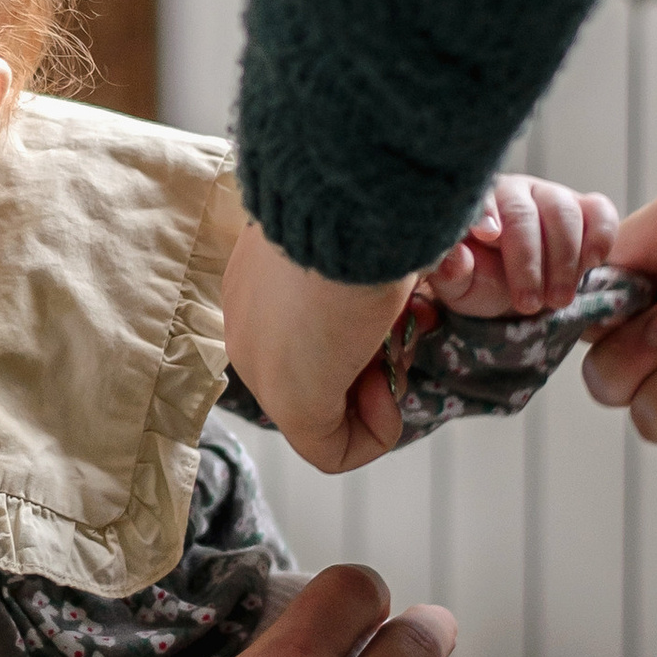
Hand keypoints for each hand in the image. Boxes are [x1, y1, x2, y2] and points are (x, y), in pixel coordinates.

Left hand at [223, 220, 414, 471]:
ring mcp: (262, 366)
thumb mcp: (363, 235)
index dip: (367, 330)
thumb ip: (361, 272)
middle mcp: (248, 322)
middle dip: (376, 361)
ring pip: (326, 412)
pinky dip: (376, 434)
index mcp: (259, 279)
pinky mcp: (290, 400)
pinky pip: (332, 452)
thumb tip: (398, 301)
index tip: (402, 303)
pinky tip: (390, 392)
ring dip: (382, 391)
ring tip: (400, 346)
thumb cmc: (364, 205)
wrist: (347, 204)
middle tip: (407, 327)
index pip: (307, 332)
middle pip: (319, 371)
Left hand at [424, 172, 619, 318]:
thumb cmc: (482, 282)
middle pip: (524, 213)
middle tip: (529, 304)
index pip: (479, 199)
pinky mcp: (586, 210)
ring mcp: (552, 196)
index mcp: (477, 203)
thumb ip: (449, 271)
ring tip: (557, 300)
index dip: (485, 215)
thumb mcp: (459, 286)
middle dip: (528, 261)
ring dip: (563, 260)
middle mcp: (515, 192)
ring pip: (563, 212)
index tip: (489, 237)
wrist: (519, 293)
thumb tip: (453, 257)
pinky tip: (592, 263)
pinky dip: (600, 235)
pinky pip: (600, 212)